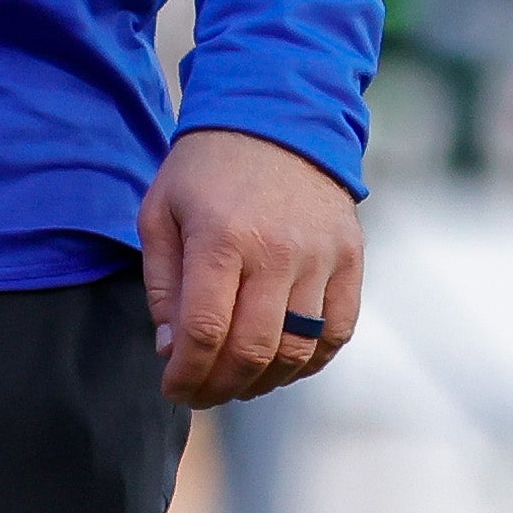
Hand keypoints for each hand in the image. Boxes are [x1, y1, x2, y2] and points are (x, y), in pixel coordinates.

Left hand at [140, 127, 361, 408]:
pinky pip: (336, 334)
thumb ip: (163, 283)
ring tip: (235, 383)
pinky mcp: (351, 261)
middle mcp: (276, 251)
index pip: (206, 330)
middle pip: (252, 350)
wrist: (277, 118)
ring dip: (262, 382)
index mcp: (221, 236)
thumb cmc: (205, 170)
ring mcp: (321, 258)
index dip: (187, 373)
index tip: (172, 386)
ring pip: (296, 351)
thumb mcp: (160, 211)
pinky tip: (279, 365)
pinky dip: (308, 363)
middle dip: (219, 387)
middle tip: (199, 394)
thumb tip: (170, 347)